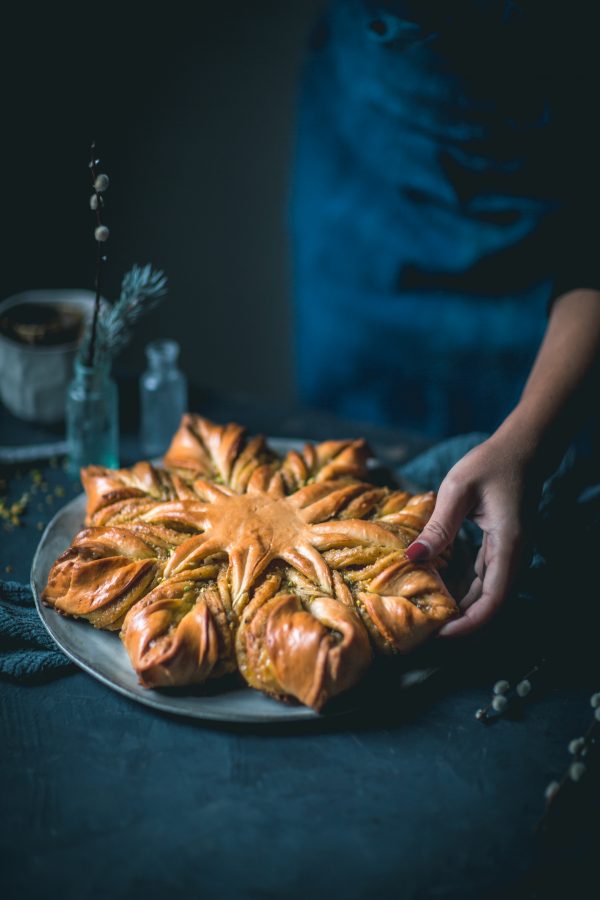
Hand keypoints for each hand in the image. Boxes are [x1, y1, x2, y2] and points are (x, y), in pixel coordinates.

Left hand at [405, 434, 540, 637]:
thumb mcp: (458, 490)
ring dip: (462, 608)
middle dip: (460, 623)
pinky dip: (464, 590)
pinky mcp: (501, 549)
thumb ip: (438, 526)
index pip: (493, 601)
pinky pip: (484, 579)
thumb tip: (413, 558)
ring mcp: (509, 554)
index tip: (440, 634)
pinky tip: (439, 591)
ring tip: (429, 616)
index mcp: (508, 545)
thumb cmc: (490, 464)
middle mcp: (513, 556)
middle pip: (490, 605)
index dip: (468, 624)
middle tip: (425, 631)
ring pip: (487, 594)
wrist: (519, 450)